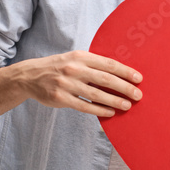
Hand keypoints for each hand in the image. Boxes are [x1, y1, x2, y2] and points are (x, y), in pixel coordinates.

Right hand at [13, 50, 142, 116]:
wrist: (30, 76)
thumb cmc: (59, 67)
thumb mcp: (74, 58)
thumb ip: (93, 64)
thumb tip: (120, 72)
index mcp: (81, 56)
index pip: (108, 64)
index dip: (125, 71)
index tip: (139, 78)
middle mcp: (74, 69)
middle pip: (105, 79)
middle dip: (124, 87)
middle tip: (138, 95)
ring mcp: (67, 84)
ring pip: (96, 94)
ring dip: (114, 101)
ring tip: (127, 105)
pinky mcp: (61, 98)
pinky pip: (84, 106)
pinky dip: (99, 110)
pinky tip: (110, 112)